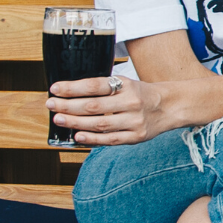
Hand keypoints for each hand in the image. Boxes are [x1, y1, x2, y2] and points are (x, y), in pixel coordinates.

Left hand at [48, 76, 171, 145]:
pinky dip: (92, 138)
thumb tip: (72, 93)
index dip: (73, 88)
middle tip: (51, 105)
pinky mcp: (136, 136)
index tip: (55, 89)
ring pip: (99, 124)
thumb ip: (104, 87)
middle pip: (93, 106)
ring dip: (75, 122)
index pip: (95, 85)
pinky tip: (77, 135)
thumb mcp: (126, 82)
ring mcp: (134, 121)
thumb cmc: (142, 93)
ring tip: (59, 119)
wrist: (170, 106)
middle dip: (68, 106)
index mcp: (127, 85)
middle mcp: (131, 102)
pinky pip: (110, 139)